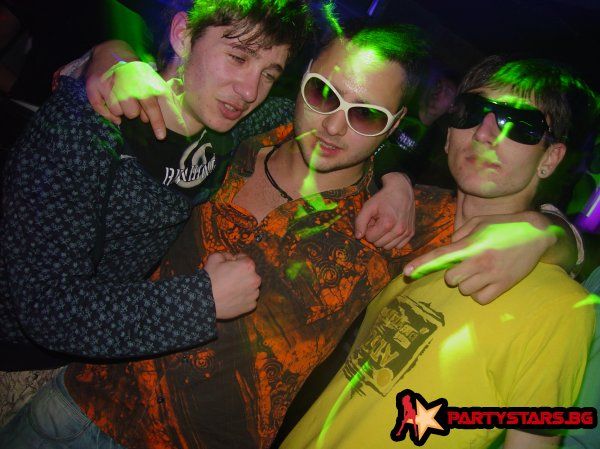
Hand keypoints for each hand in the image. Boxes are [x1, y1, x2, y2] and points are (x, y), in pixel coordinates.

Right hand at [85, 41, 167, 138]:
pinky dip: (107, 114)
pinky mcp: (92, 86)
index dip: (156, 122)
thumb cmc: (131, 68)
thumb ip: (148, 98)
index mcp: (140, 80)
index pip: (150, 105)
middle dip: (133, 111)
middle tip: (130, 100)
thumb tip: (146, 119)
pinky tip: (112, 110)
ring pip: (117, 112)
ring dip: (119, 109)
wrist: (109, 49)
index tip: (161, 136)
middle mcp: (123, 82)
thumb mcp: (145, 78)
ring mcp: (106, 84)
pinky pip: (100, 109)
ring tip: (119, 97)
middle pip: (132, 113)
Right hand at [204, 252, 260, 318]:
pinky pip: (249, 299)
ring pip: (250, 287)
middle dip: (241, 274)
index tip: (228, 265)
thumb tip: (230, 258)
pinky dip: (243, 298)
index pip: (244, 258)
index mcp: (248, 266)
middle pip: (250, 273)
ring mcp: (254, 294)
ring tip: (230, 289)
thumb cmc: (210, 278)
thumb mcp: (214, 258)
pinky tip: (232, 298)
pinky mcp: (251, 305)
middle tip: (228, 278)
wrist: (204, 301)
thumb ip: (226, 254)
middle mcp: (255, 279)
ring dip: (244, 286)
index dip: (235, 260)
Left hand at [355, 172, 414, 248]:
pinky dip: (393, 240)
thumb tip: (358, 237)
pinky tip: (393, 229)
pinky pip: (398, 246)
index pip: (370, 238)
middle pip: (379, 244)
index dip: (368, 229)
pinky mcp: (411, 233)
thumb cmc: (383, 198)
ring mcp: (406, 232)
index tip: (372, 220)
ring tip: (386, 225)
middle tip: (378, 221)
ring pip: (388, 247)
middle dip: (376, 234)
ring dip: (384, 238)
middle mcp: (399, 230)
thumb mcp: (368, 206)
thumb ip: (360, 221)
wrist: (401, 190)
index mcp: (388, 223)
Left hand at [404, 215, 561, 303]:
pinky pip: (480, 298)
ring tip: (480, 272)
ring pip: (465, 290)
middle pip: (451, 279)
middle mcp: (479, 261)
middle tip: (465, 266)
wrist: (537, 234)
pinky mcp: (504, 285)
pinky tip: (487, 282)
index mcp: (470, 245)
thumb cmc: (504, 225)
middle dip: (454, 274)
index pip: (440, 256)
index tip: (407, 272)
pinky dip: (480, 293)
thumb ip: (460, 234)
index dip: (421, 264)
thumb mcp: (479, 222)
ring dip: (467, 284)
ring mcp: (492, 274)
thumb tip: (449, 246)